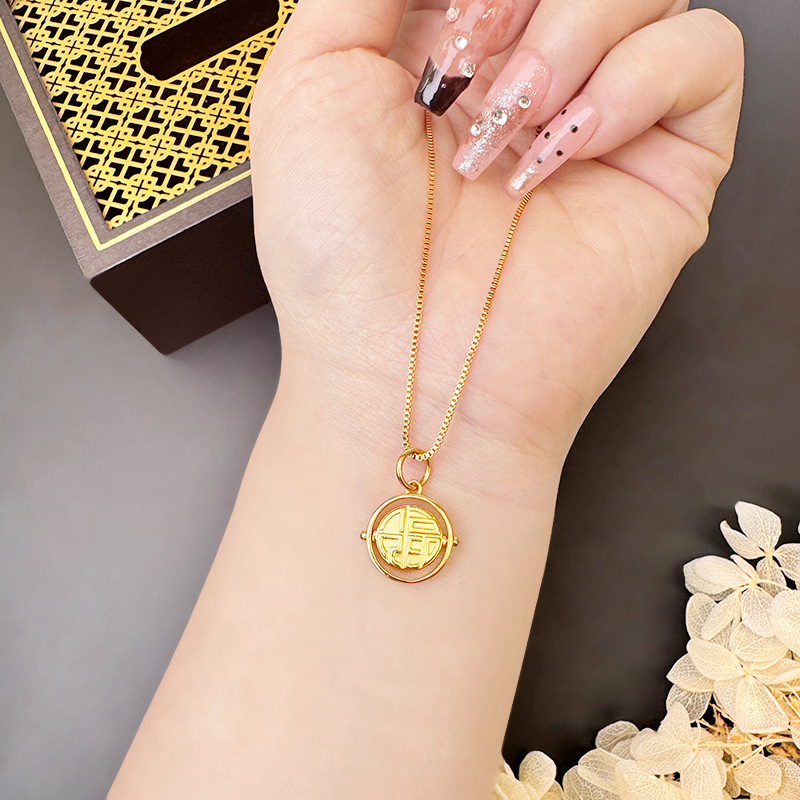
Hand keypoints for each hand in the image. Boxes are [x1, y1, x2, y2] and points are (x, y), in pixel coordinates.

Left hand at [250, 0, 742, 503]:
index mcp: (453, 55)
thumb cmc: (341, 253)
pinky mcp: (661, 169)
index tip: (445, 30)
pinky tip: (567, 145)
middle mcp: (529, 83)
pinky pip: (704, 56)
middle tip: (466, 66)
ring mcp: (599, 123)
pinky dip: (636, 79)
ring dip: (571, 36)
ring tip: (507, 128)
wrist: (399, 368)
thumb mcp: (310, 84)